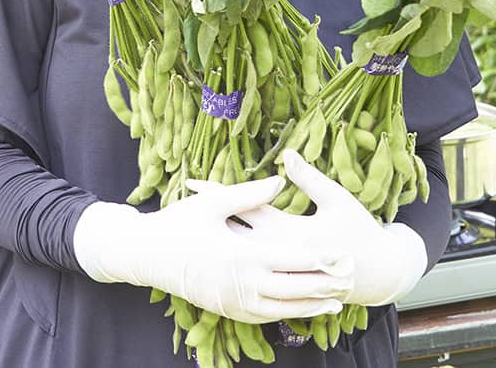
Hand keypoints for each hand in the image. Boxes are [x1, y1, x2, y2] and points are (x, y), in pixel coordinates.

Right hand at [73, 176, 350, 323]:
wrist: (145, 255)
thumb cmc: (178, 224)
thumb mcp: (212, 203)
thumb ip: (250, 193)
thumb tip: (281, 179)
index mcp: (240, 255)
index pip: (290, 260)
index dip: (320, 259)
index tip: (343, 255)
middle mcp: (239, 283)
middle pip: (292, 289)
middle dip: (323, 287)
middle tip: (350, 282)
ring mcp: (232, 301)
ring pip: (280, 308)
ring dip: (309, 306)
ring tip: (335, 303)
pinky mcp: (226, 309)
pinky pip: (262, 316)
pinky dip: (284, 313)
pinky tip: (298, 308)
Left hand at [192, 149, 428, 307]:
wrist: (375, 274)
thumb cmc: (359, 232)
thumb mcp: (338, 200)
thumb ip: (311, 178)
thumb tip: (288, 153)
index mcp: (288, 232)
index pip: (243, 208)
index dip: (217, 193)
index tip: (191, 181)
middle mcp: (277, 252)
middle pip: (233, 230)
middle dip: (207, 215)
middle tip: (179, 201)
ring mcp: (279, 267)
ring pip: (239, 249)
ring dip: (217, 233)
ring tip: (191, 220)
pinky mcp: (284, 275)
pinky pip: (252, 261)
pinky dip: (234, 250)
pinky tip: (219, 242)